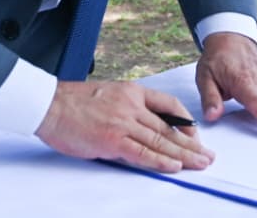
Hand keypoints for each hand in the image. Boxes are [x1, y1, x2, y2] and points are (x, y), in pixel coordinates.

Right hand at [35, 80, 213, 172]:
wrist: (48, 104)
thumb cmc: (72, 102)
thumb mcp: (107, 95)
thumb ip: (126, 109)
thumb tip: (141, 129)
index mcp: (132, 92)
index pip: (169, 105)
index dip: (186, 122)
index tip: (195, 135)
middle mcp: (132, 106)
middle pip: (169, 128)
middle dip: (192, 144)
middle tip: (208, 156)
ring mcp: (123, 122)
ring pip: (161, 141)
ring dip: (184, 155)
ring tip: (200, 164)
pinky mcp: (112, 139)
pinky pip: (142, 152)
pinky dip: (160, 161)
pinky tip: (174, 166)